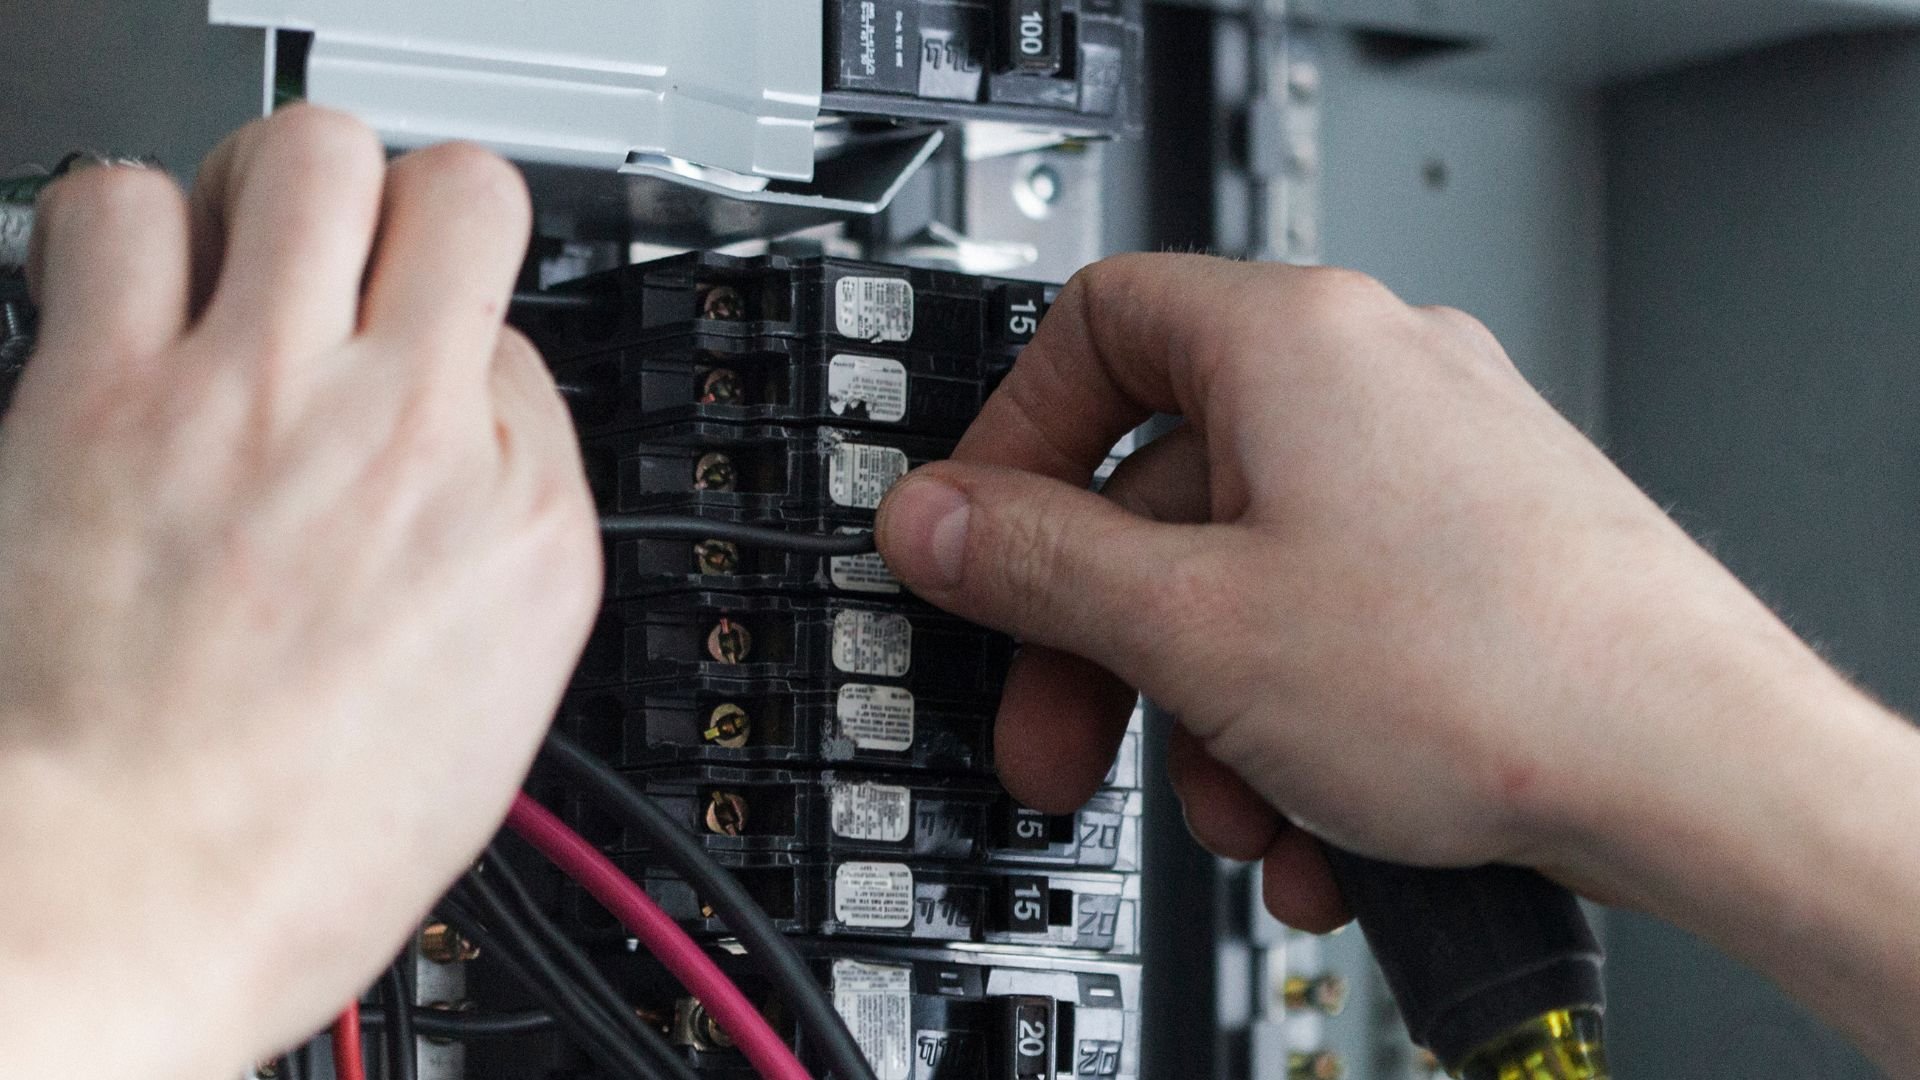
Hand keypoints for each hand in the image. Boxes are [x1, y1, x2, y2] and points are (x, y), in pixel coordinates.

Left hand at [0, 107, 598, 1075]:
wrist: (126, 901)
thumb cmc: (290, 849)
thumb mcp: (489, 716)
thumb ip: (499, 550)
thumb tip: (470, 449)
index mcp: (523, 525)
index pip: (522, 349)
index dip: (463, 362)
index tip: (421, 386)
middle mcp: (410, 434)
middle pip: (457, 193)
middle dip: (410, 210)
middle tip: (356, 265)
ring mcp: (262, 397)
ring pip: (308, 156)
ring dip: (276, 192)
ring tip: (240, 259)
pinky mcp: (108, 392)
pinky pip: (120, 208)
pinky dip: (122, 228)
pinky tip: (125, 297)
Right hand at [876, 254, 1869, 930]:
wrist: (1707, 776)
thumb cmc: (1494, 674)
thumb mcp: (1193, 628)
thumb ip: (1033, 564)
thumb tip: (934, 522)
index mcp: (1292, 338)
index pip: (1091, 330)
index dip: (1011, 443)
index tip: (978, 546)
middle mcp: (1374, 376)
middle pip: (1163, 486)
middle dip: (1102, 641)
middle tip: (1063, 735)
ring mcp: (1438, 465)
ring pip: (1250, 577)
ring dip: (1209, 711)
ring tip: (1236, 813)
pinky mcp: (1483, 555)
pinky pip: (1336, 620)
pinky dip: (1297, 719)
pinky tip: (1313, 825)